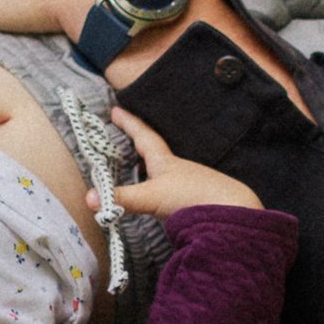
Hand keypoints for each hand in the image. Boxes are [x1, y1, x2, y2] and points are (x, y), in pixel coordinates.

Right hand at [112, 106, 261, 216]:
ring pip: (166, 171)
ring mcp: (191, 185)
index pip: (144, 137)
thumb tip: (90, 198)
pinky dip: (164, 189)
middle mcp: (179, 170)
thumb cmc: (193, 197)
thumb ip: (121, 199)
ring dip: (152, 167)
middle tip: (129, 132)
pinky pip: (175, 191)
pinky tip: (164, 198)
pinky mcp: (199, 202)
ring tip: (141, 167)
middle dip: (141, 142)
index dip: (129, 124)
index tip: (117, 109)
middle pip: (156, 152)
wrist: (233, 214)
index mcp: (165, 162)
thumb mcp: (152, 197)